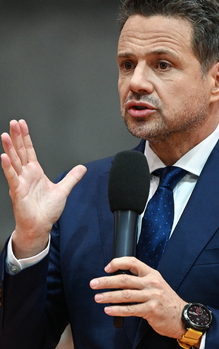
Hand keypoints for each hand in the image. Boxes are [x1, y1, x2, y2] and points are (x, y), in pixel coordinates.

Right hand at [1, 119, 86, 257]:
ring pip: (13, 161)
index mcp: (35, 172)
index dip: (25, 137)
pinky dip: (7, 167)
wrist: (40, 226)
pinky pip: (12, 177)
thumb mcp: (63, 190)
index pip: (29, 151)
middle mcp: (26, 175)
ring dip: (9, 148)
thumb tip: (82, 168)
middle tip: (13, 122)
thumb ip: (71, 177)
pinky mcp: (17, 191)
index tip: (21, 124)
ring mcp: (20, 182)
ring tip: (5, 135)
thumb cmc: (46, 210)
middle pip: (20, 152)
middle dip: (17, 137)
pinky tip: (3, 157)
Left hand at [90, 257, 187, 339]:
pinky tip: (108, 310)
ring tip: (98, 298)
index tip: (107, 268)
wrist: (181, 316)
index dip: (118, 263)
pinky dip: (117, 310)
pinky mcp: (151, 310)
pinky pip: (130, 309)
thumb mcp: (156, 285)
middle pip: (125, 279)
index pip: (133, 262)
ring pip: (125, 295)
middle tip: (94, 284)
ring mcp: (152, 296)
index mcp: (152, 274)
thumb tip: (118, 282)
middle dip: (106, 281)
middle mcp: (152, 283)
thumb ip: (141, 282)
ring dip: (108, 296)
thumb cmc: (166, 301)